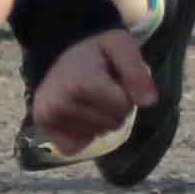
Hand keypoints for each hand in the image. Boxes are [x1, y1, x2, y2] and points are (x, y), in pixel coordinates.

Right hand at [27, 31, 155, 154]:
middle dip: (114, 107)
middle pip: (112, 124)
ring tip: (89, 97)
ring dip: (100, 119)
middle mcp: (59, 106)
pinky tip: (79, 115)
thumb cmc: (96, 49)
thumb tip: (149, 102)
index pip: (123, 107)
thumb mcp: (121, 46)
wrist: (61, 49)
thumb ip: (136, 72)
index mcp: (79, 86)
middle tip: (101, 87)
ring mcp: (48, 120)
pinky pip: (75, 147)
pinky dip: (83, 135)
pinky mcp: (45, 130)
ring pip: (97, 135)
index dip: (125, 93)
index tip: (113, 78)